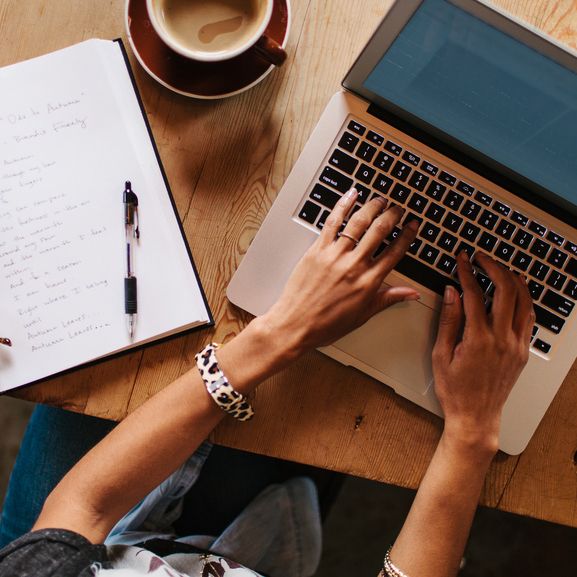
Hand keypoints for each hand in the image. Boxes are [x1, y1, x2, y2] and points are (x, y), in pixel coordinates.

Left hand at [262, 188, 419, 354]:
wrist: (295, 325)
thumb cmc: (326, 324)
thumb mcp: (363, 314)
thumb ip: (388, 298)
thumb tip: (411, 294)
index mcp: (368, 282)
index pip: (395, 252)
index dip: (407, 236)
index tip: (413, 225)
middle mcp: (354, 265)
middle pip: (379, 231)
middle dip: (392, 215)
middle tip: (398, 208)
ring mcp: (334, 255)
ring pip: (358, 222)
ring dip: (372, 206)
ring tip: (380, 200)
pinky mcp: (317, 250)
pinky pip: (332, 222)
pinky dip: (343, 205)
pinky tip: (351, 195)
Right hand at [432, 251, 533, 451]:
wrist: (476, 417)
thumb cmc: (455, 390)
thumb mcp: (441, 355)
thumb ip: (448, 320)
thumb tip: (451, 293)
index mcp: (478, 340)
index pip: (475, 295)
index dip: (467, 272)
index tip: (462, 260)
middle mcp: (502, 340)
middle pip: (505, 290)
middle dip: (493, 268)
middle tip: (481, 259)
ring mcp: (516, 345)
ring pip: (523, 301)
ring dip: (513, 280)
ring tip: (501, 268)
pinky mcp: (523, 352)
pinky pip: (529, 318)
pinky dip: (524, 300)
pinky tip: (516, 292)